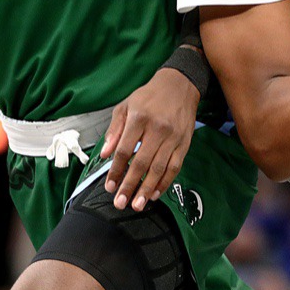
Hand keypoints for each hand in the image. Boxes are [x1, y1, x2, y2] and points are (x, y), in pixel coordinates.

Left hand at [100, 67, 199, 210]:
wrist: (179, 85)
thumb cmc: (149, 96)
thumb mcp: (125, 106)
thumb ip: (114, 131)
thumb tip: (104, 154)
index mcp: (139, 118)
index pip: (124, 150)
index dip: (115, 170)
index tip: (109, 186)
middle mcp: (157, 128)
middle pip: (141, 163)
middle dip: (130, 185)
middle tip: (120, 203)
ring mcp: (173, 137)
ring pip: (159, 168)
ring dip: (147, 189)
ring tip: (138, 204)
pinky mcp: (185, 143)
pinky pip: (174, 167)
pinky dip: (165, 182)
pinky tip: (156, 193)